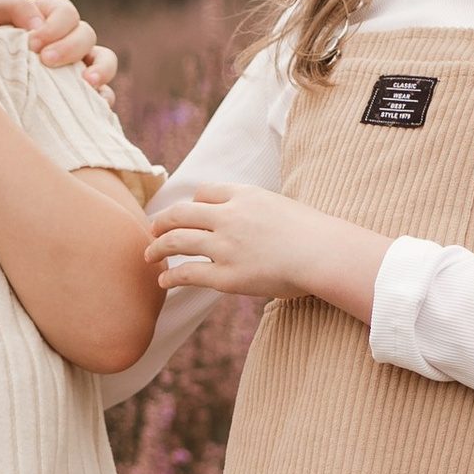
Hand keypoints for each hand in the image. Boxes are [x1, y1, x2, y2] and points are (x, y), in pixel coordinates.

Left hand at [0, 0, 119, 91]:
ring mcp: (78, 69)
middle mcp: (67, 41)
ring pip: (105, 59)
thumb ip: (12, 8)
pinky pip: (105, 95)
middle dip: (70, 46)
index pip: (66, 11)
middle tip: (46, 61)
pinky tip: (95, 103)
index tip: (33, 42)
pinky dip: (105, 97)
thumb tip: (37, 22)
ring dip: (100, 68)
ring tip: (86, 82)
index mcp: (47, 19)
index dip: (55, 25)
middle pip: (86, 34)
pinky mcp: (83, 97)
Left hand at [145, 183, 390, 320]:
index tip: (189, 212)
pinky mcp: (227, 275)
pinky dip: (170, 277)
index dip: (193, 203)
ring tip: (148, 255)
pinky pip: (188, 274)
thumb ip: (261, 211)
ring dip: (157, 247)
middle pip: (182, 213)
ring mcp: (225, 246)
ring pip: (177, 241)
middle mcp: (229, 217)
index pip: (205, 192)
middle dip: (162, 220)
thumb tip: (257, 223)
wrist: (325, 253)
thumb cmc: (315, 235)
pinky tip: (163, 281)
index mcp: (245, 196)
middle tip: (153, 228)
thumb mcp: (284, 207)